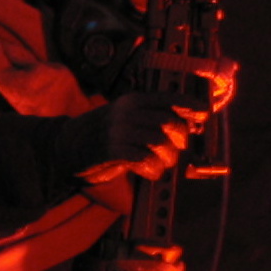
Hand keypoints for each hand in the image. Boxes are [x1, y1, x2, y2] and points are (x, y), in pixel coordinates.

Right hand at [73, 91, 191, 183]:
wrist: (65, 145)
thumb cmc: (101, 134)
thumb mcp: (125, 118)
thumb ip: (151, 119)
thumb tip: (188, 125)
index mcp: (132, 101)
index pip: (168, 99)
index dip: (190, 106)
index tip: (205, 115)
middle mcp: (126, 112)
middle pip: (169, 122)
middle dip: (180, 139)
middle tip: (175, 150)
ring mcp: (118, 130)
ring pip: (160, 142)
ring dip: (167, 158)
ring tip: (160, 164)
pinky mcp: (111, 149)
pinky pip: (144, 159)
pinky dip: (152, 169)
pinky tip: (149, 171)